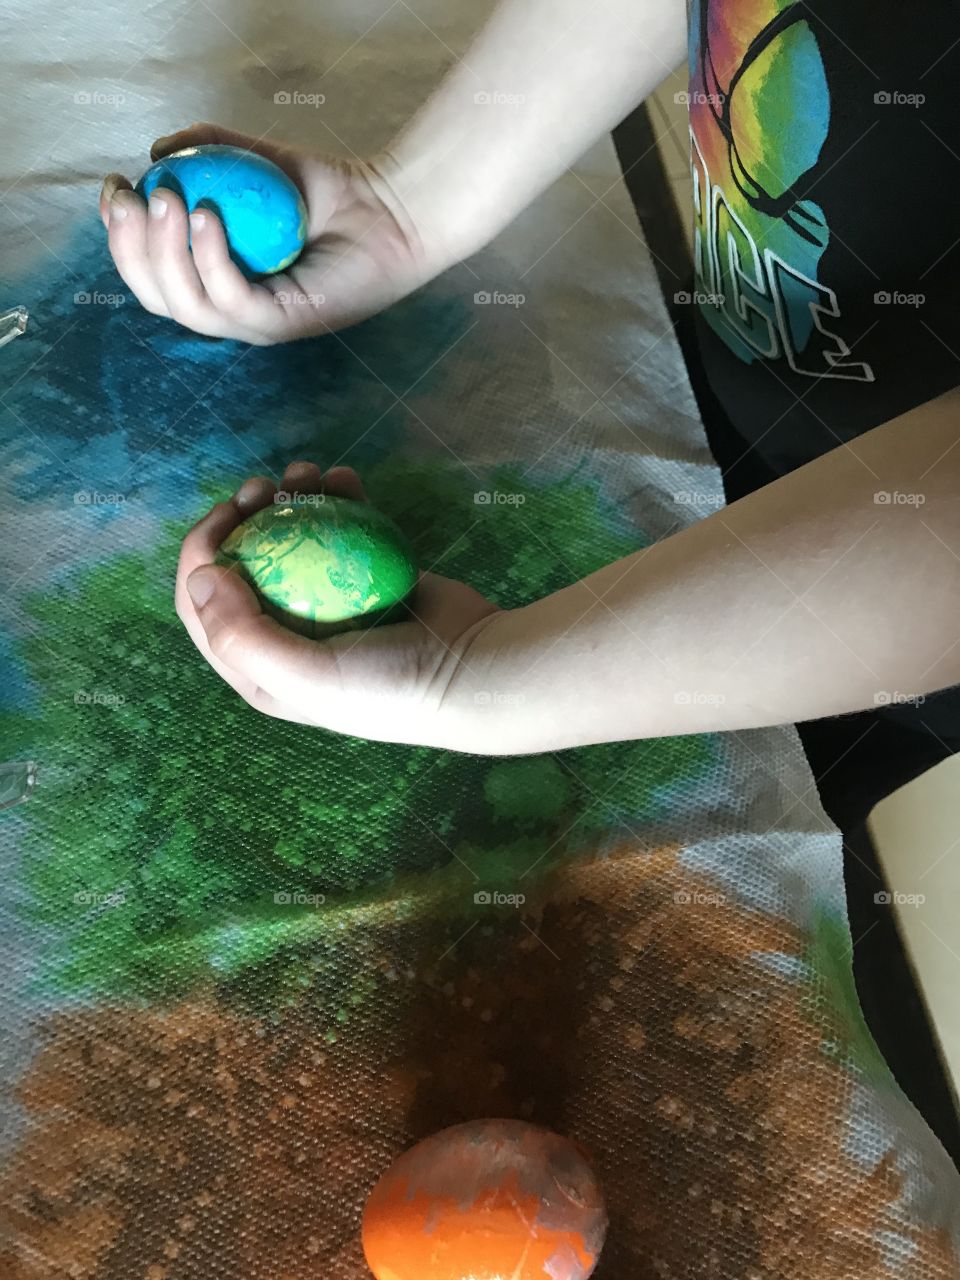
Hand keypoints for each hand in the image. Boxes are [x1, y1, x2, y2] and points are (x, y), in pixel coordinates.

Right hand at [100, 124, 441, 344]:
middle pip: (159, 297)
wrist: (387, 209)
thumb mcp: (254, 159)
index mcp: (214, 282)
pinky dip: (212, 260)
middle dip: (130, 249)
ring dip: (165, 253)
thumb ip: (206, 149)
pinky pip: (232, 301)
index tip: (114, 189)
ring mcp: (257, 323)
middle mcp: (231, 310)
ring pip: (188, 306)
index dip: (122, 238)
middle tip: (128, 197)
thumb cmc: (325, 191)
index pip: (152, 275)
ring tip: (165, 199)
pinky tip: (205, 215)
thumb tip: (156, 153)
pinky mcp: (285, 323)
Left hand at [176, 461, 502, 747]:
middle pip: (247, 566)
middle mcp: (289, 637)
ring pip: (293, 541)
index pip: (205, 611)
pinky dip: (339, 500)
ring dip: (290, 499)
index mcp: (261, 671)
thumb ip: (242, 636)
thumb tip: (199, 578)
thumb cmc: (387, 686)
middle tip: (260, 486)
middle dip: (242, 518)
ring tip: (305, 471)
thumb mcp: (305, 677)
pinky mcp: (369, 578)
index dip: (202, 556)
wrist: (474, 672)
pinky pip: (342, 531)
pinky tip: (343, 476)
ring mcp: (331, 605)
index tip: (225, 516)